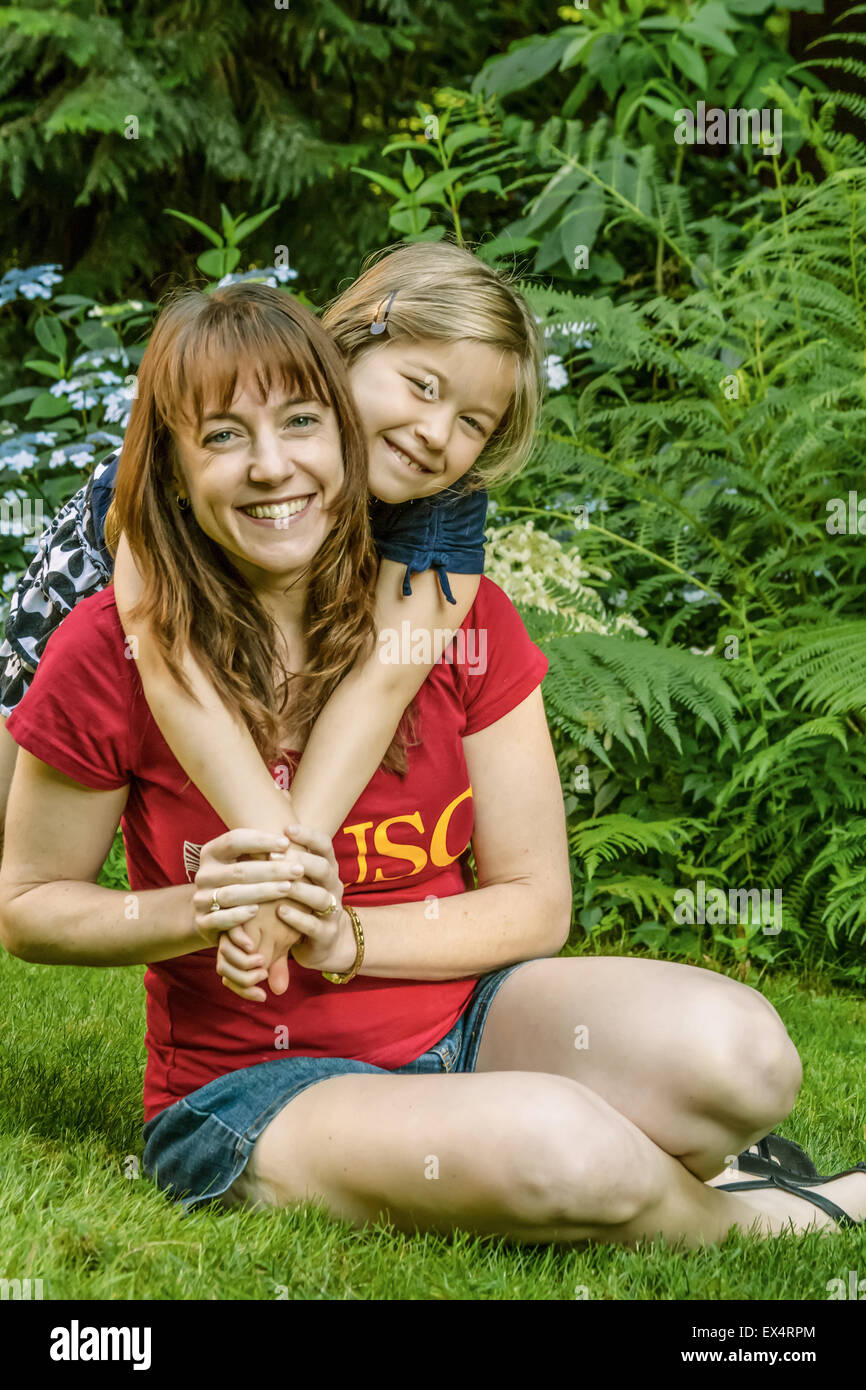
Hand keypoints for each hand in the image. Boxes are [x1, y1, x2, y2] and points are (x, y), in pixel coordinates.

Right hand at [192, 827, 305, 999]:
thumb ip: (260, 852)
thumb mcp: (244, 862)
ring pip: (232, 894)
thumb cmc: (240, 881)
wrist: (214, 915)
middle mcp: (204, 874)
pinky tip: (257, 911)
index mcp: (212, 852)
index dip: (261, 841)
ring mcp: (201, 899)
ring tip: (287, 888)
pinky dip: (238, 915)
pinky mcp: (202, 921)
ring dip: (262, 891)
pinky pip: (219, 919)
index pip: (234, 840)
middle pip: (239, 870)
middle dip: (272, 870)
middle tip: (298, 870)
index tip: (287, 843)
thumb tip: (290, 839)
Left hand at [221, 823, 358, 984]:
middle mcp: (334, 887)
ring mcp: (333, 911)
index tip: (286, 828)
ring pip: (320, 897)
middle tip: (275, 855)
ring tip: (279, 885)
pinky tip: (280, 912)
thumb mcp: (300, 878)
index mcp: (328, 868)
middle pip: (324, 868)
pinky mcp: (327, 935)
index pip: (324, 845)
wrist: (324, 942)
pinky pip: (314, 925)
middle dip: (300, 860)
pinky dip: (297, 917)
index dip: (308, 835)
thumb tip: (263, 824)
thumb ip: (287, 857)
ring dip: (299, 889)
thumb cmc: (302, 902)